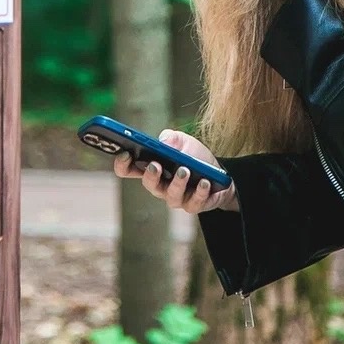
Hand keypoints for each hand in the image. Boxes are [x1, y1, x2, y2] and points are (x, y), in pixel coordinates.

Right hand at [112, 129, 237, 213]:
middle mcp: (161, 185)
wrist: (220, 173)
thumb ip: (173, 138)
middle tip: (155, 165)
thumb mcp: (184, 141)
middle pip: (149, 184)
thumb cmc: (195, 156)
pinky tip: (205, 182)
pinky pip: (194, 202)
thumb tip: (164, 142)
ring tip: (185, 170)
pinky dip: (200, 192)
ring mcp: (176, 197)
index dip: (123, 164)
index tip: (125, 154)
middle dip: (151, 175)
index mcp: (152, 168)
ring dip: (178, 183)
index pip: (129, 169)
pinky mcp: (194, 205)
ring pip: (172, 195)